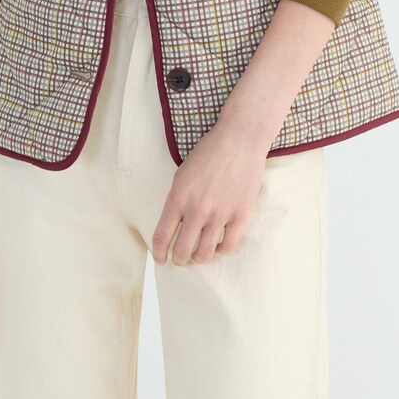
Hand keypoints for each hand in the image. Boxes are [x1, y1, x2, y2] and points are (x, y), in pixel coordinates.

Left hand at [151, 122, 267, 265]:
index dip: (159, 253)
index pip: (162, 236)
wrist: (239, 139)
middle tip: (180, 258)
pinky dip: (220, 250)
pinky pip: (228, 246)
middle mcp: (197, 210)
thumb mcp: (183, 173)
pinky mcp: (239, 215)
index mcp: (178, 197)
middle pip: (182, 250)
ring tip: (199, 254)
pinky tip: (218, 244)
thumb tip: (175, 224)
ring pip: (205, 253)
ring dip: (199, 258)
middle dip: (179, 259)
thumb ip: (178, 199)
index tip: (160, 259)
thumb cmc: (209, 151)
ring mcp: (219, 214)